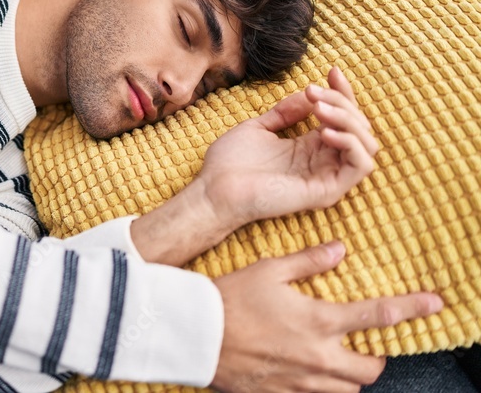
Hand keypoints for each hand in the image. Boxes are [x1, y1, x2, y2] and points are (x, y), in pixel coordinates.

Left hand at [199, 67, 379, 230]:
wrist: (214, 188)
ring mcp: (327, 177)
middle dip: (342, 101)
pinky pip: (360, 166)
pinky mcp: (327, 191)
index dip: (342, 92)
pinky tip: (324, 132)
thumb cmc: (230, 163)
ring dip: (348, 119)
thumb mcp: (259, 128)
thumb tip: (309, 96)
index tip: (331, 71)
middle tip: (314, 92)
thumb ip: (285, 113)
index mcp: (309, 147)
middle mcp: (323, 161)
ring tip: (319, 109)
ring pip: (366, 144)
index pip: (342, 118)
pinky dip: (351, 143)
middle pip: (359, 127)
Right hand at [212, 241, 442, 392]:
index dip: (412, 308)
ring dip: (350, 375)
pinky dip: (322, 388)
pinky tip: (307, 372)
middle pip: (372, 367)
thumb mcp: (268, 270)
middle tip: (365, 344)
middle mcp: (318, 356)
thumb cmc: (230, 298)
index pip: (379, 316)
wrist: (195, 335)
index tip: (433, 303)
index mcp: (318, 320)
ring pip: (348, 389)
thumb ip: (308, 261)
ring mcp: (301, 380)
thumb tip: (340, 250)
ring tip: (336, 359)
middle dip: (376, 356)